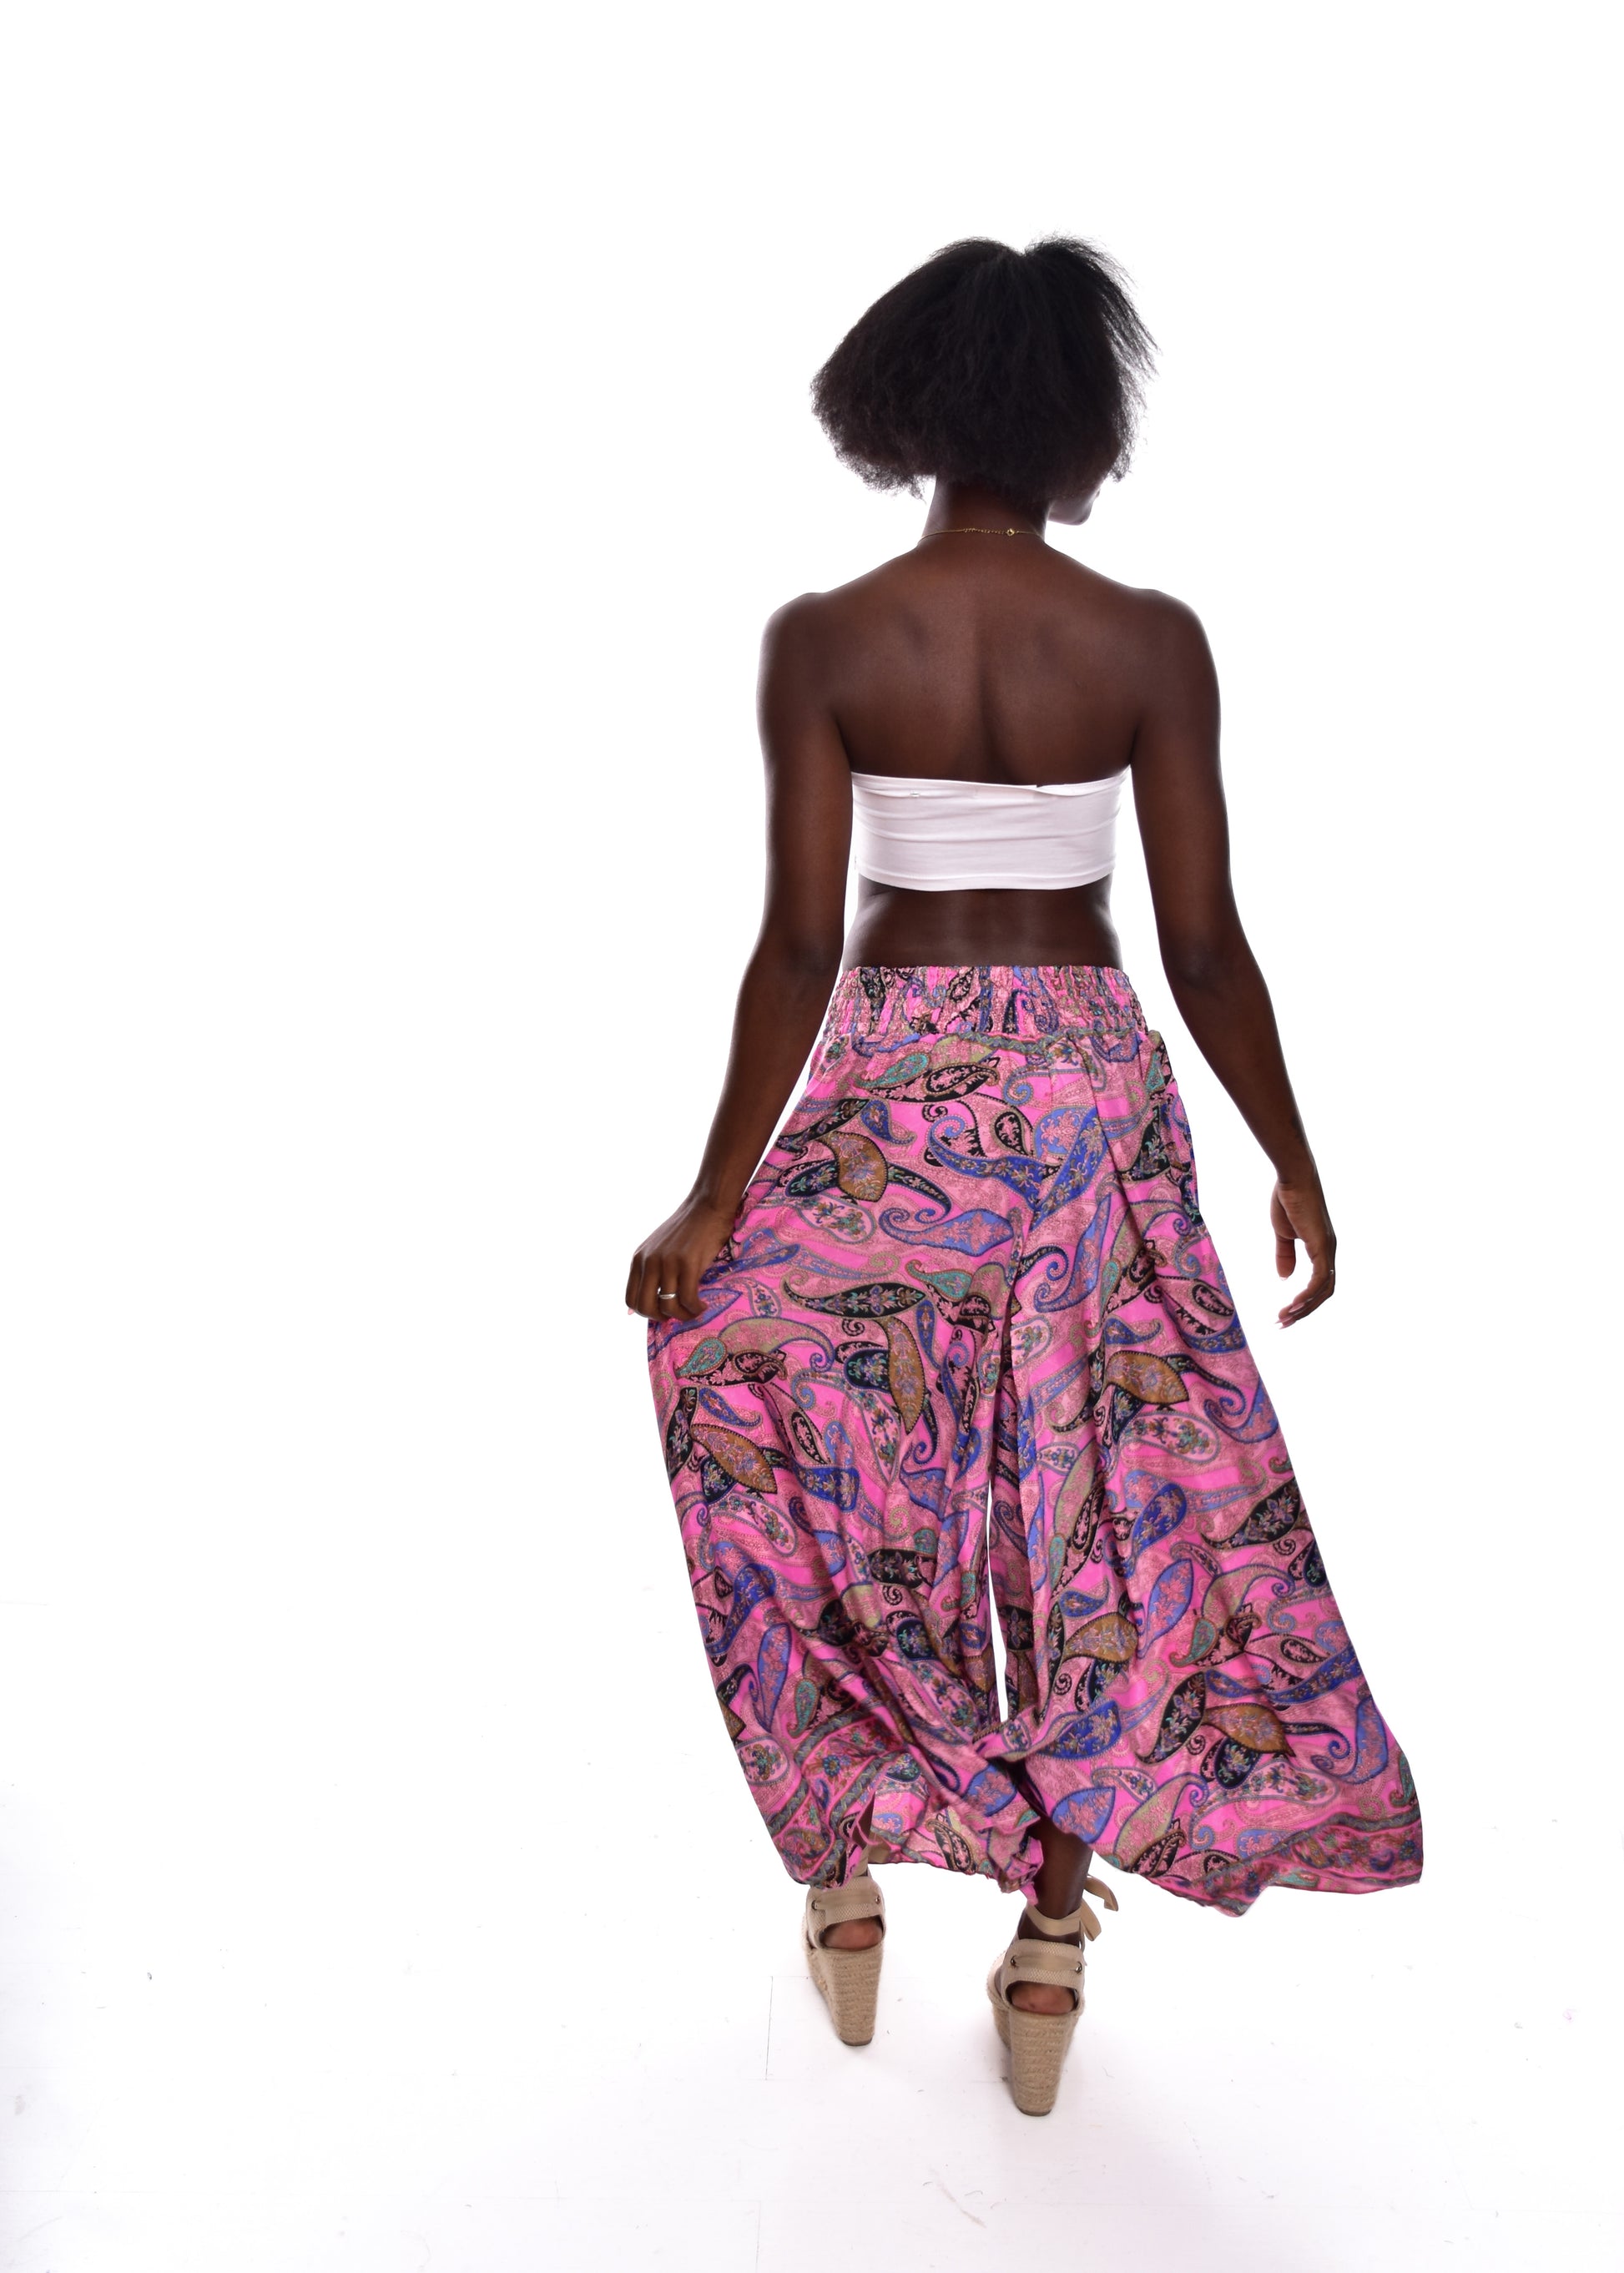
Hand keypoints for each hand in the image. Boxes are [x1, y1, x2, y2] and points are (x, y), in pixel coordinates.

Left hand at [625, 1195, 736, 1321]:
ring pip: (668, 1307)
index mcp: (638, 1259)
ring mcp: (667, 1262)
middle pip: (646, 1307)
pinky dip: (696, 1308)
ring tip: (695, 1310)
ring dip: (684, 1315)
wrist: (707, 1207)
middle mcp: (649, 1261)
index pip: (631, 1299)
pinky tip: (703, 1305)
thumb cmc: (687, 1230)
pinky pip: (688, 1299)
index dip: (647, 1313)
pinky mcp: (688, 1263)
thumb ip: (646, 1274)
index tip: (664, 1311)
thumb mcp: (657, 1249)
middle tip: (679, 1314)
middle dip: (663, 1318)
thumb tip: (630, 1313)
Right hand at [1271, 1170, 1335, 1325]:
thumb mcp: (1283, 1233)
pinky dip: (1308, 1296)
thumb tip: (1285, 1278)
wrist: (1292, 1177)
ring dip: (1304, 1308)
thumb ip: (1285, 1254)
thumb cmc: (1287, 1198)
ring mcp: (1328, 1249)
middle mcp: (1329, 1251)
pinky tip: (1294, 1305)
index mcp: (1321, 1248)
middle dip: (1304, 1311)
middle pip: (1324, 1292)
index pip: (1319, 1283)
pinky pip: (1319, 1279)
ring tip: (1284, 1319)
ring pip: (1323, 1290)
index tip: (1285, 1313)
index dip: (1304, 1301)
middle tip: (1283, 1324)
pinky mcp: (1322, 1246)